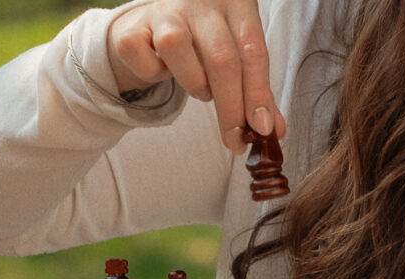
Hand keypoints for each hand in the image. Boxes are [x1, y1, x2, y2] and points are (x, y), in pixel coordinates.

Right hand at [107, 0, 285, 153]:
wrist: (151, 22)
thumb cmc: (200, 40)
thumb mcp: (234, 53)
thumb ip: (253, 89)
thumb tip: (271, 130)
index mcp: (235, 2)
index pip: (252, 50)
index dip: (259, 93)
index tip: (263, 129)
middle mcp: (201, 2)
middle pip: (221, 58)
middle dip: (231, 108)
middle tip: (236, 139)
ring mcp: (165, 12)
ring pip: (179, 52)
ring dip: (195, 84)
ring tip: (200, 85)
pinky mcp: (133, 29)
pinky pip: (147, 66)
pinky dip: (156, 77)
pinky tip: (163, 67)